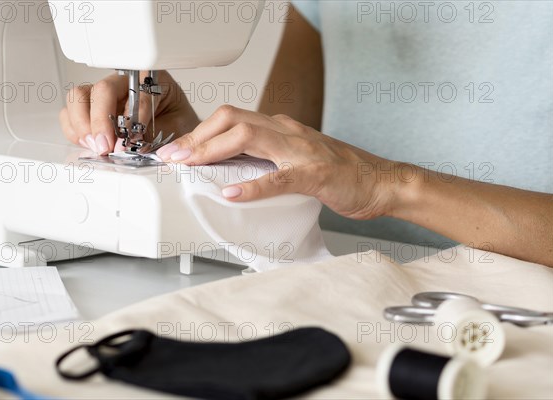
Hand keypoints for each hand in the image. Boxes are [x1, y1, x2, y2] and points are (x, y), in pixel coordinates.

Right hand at [59, 71, 199, 154]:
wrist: (176, 128)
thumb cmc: (176, 122)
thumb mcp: (176, 127)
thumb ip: (156, 135)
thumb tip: (132, 145)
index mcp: (150, 80)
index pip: (135, 94)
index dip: (130, 119)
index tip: (129, 140)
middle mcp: (123, 83)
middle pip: (100, 90)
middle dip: (100, 121)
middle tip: (106, 146)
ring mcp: (104, 95)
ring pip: (78, 98)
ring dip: (83, 125)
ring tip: (96, 146)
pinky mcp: (90, 110)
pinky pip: (69, 114)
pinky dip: (74, 130)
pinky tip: (89, 143)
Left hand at [155, 105, 401, 219]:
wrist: (381, 181)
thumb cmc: (340, 173)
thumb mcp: (295, 159)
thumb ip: (267, 158)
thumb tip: (232, 169)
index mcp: (281, 129)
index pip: (231, 119)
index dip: (199, 132)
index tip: (176, 150)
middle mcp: (287, 132)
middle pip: (232, 119)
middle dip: (196, 137)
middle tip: (171, 157)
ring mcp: (300, 151)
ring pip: (249, 137)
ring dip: (212, 150)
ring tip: (188, 165)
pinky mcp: (314, 175)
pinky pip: (278, 177)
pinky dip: (251, 185)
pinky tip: (231, 192)